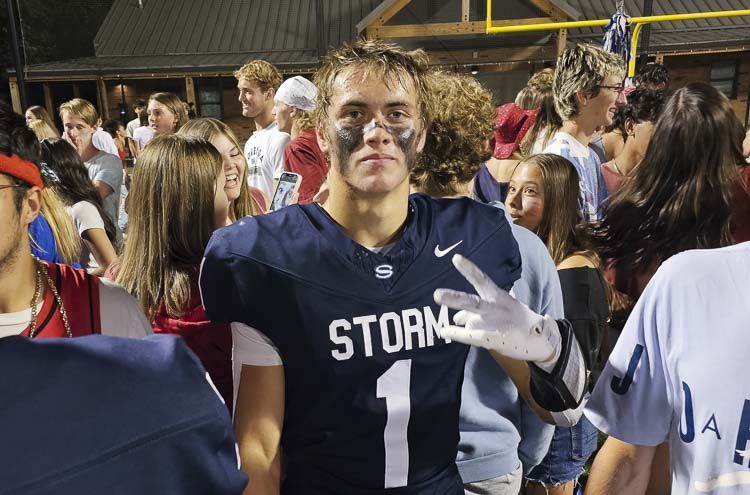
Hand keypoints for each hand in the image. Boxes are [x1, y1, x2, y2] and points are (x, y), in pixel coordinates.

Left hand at [434, 254, 560, 367]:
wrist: (541, 339)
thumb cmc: (515, 321)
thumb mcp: (498, 309)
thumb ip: (475, 312)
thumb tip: (456, 318)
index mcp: (497, 296)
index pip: (482, 279)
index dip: (469, 269)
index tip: (455, 258)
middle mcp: (495, 308)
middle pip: (473, 302)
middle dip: (455, 298)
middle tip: (436, 295)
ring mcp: (496, 324)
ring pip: (473, 321)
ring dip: (460, 321)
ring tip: (443, 326)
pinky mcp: (496, 339)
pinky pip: (475, 337)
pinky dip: (459, 335)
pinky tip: (446, 332)